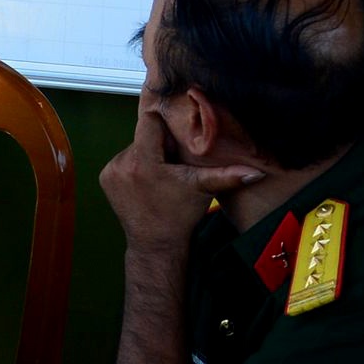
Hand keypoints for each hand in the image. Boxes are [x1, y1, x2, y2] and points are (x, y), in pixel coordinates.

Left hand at [100, 106, 261, 254]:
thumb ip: (229, 175)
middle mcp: (122, 163)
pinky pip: (124, 159)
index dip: (166, 127)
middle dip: (160, 145)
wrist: (156, 242)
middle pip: (143, 135)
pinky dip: (137, 164)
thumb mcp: (204, 189)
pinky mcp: (105, 177)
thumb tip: (257, 172)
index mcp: (144, 161)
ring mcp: (110, 170)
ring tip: (162, 174)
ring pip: (134, 146)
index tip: (177, 142)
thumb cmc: (180, 214)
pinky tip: (149, 180)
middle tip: (174, 164)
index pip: (149, 121)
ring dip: (149, 154)